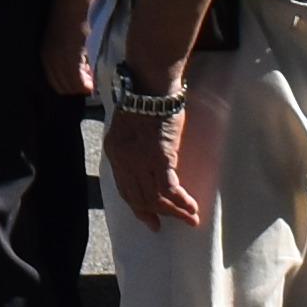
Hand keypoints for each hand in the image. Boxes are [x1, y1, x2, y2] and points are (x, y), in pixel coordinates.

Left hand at [105, 85, 213, 230]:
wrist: (151, 83)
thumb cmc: (145, 99)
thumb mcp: (129, 125)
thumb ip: (132, 146)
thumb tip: (145, 163)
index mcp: (114, 151)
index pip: (124, 189)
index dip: (138, 207)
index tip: (150, 220)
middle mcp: (123, 160)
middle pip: (139, 197)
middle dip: (158, 213)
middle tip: (174, 222)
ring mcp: (140, 160)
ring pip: (155, 197)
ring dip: (174, 211)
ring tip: (190, 218)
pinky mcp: (159, 157)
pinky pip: (169, 188)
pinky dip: (181, 201)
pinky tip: (191, 207)